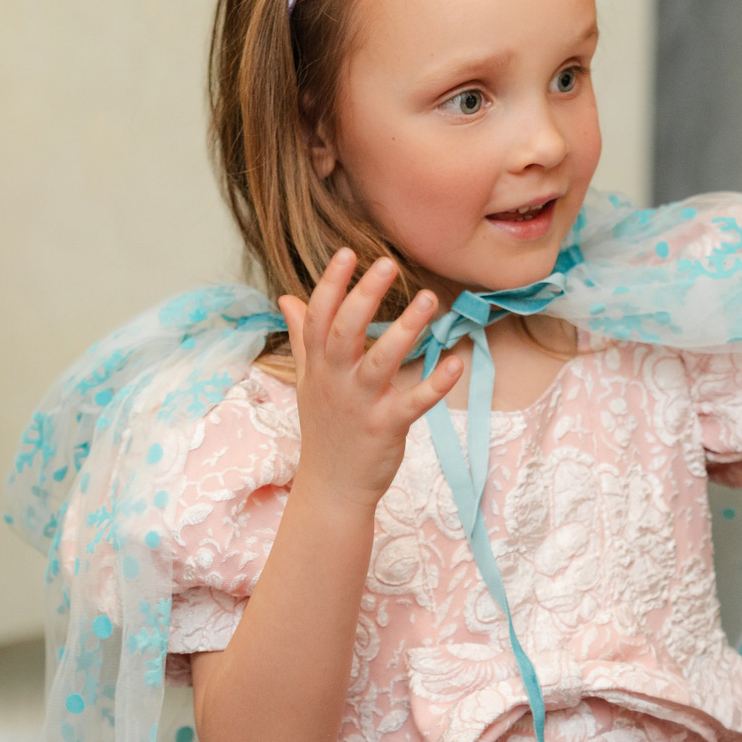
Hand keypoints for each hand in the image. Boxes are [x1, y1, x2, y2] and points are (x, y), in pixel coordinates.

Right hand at [279, 250, 461, 507]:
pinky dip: (434, 384)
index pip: (318, 317)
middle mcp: (336, 381)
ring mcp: (361, 405)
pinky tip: (454, 362)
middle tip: (388, 263)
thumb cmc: (325, 427)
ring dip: (405, 329)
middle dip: (364, 296)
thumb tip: (287, 298)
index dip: (332, 284)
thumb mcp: (307, 380)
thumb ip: (303, 336)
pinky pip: (413, 403)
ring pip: (380, 362)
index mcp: (318, 367)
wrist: (332, 489)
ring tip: (429, 298)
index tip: (348, 252)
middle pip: (345, 332)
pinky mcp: (387, 428)